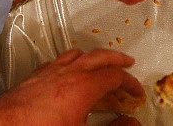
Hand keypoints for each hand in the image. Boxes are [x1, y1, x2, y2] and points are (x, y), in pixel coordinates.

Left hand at [0, 48, 143, 125]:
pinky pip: (59, 60)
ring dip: (94, 56)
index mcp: (85, 86)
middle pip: (101, 57)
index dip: (130, 83)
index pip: (116, 76)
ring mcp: (51, 71)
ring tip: (100, 61)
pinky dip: (71, 60)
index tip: (136, 91)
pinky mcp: (36, 76)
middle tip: (127, 63)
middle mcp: (70, 73)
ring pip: (79, 53)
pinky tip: (68, 69)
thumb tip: (131, 124)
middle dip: (117, 59)